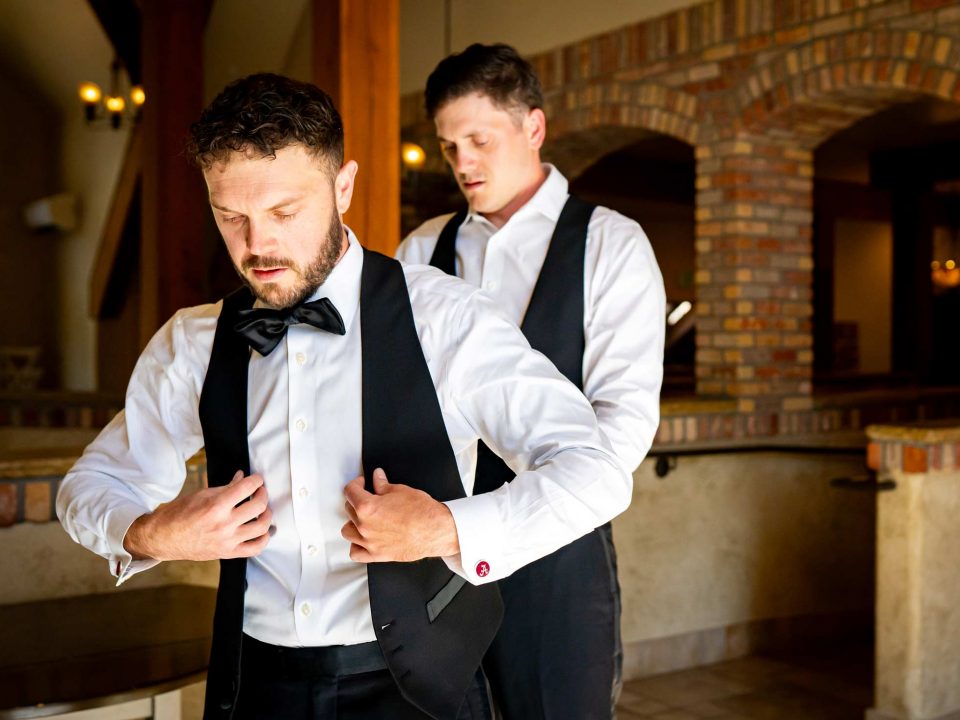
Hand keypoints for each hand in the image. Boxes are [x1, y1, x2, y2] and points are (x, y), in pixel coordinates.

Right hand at [124, 471, 272, 561]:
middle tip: (260, 491)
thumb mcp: (201, 494)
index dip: (256, 480)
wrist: (163, 538)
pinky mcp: (228, 553)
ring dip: (267, 515)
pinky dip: (264, 539)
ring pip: (261, 527)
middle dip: (263, 495)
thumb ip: (226, 487)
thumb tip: (242, 477)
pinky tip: (263, 531)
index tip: (257, 479)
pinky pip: (255, 549)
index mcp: (216, 506)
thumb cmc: (179, 514)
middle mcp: (224, 524)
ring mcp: (227, 541)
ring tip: (263, 509)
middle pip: (258, 506)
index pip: (246, 488)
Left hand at [341, 468, 459, 562]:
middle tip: (370, 497)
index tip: (362, 482)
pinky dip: (356, 546)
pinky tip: (362, 539)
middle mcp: (364, 526)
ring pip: (347, 531)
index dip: (356, 483)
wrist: (436, 530)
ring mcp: (369, 542)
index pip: (350, 491)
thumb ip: (382, 485)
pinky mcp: (377, 555)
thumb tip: (377, 478)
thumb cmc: (422, 512)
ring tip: (364, 517)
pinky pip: (355, 553)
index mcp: (368, 507)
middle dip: (358, 500)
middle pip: (349, 509)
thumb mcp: (400, 491)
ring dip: (354, 522)